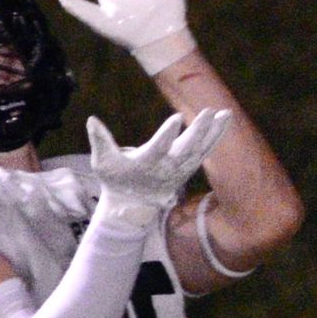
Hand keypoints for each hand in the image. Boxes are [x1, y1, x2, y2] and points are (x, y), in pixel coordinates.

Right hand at [83, 107, 231, 240]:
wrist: (132, 204)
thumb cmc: (115, 179)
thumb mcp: (102, 163)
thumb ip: (100, 141)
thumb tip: (91, 119)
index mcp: (145, 164)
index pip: (158, 148)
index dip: (167, 134)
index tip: (176, 118)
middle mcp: (167, 168)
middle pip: (186, 149)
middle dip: (198, 131)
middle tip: (208, 113)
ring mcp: (180, 169)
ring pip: (201, 149)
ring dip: (214, 132)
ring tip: (225, 113)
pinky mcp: (188, 168)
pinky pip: (205, 151)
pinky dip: (216, 137)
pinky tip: (224, 120)